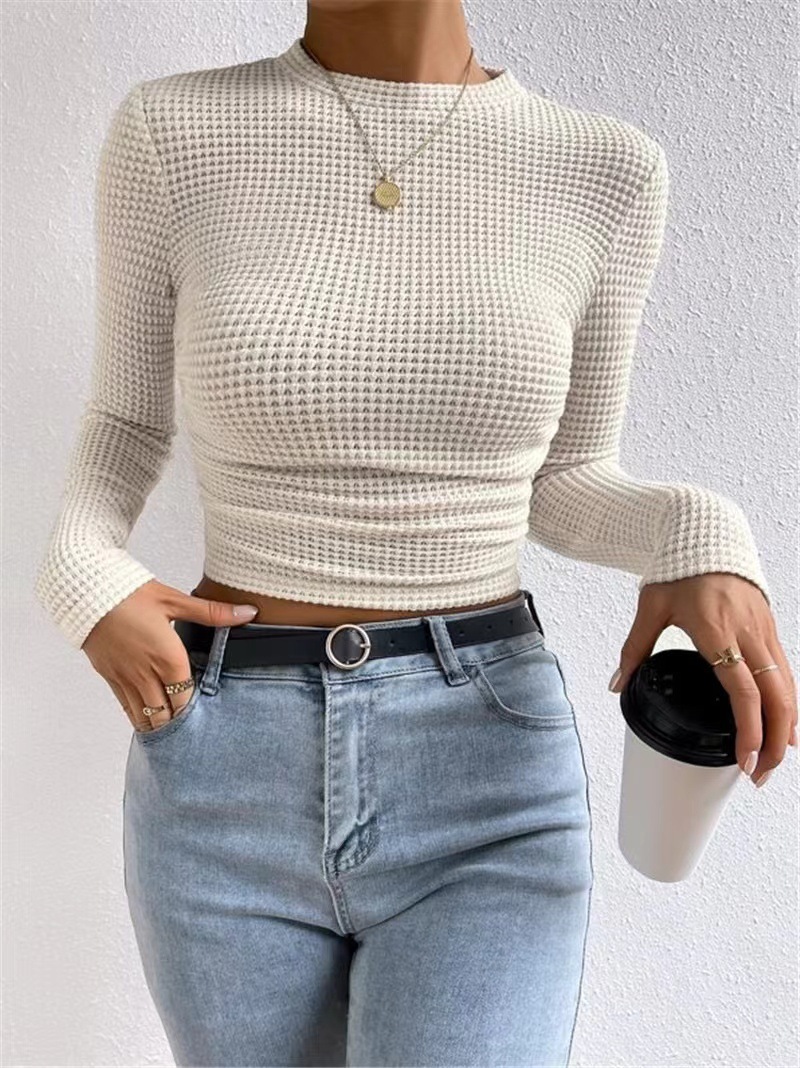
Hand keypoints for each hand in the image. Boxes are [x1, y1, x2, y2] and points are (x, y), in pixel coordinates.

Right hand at [81, 579, 258, 732]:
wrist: (86, 591)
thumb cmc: (132, 593)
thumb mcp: (175, 600)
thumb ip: (213, 613)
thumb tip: (250, 612)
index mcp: (168, 658)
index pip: (187, 699)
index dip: (198, 715)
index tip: (210, 723)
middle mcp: (147, 674)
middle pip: (167, 715)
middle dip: (180, 727)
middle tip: (195, 739)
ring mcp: (126, 677)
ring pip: (145, 716)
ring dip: (160, 728)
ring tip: (175, 741)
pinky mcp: (109, 676)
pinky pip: (126, 707)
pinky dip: (139, 718)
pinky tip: (148, 725)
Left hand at [608, 573, 797, 786]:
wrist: (706, 534)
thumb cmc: (678, 568)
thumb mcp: (651, 606)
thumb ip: (634, 648)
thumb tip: (617, 684)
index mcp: (717, 630)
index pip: (742, 689)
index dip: (749, 728)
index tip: (746, 759)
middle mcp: (748, 633)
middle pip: (776, 696)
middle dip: (774, 741)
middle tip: (760, 774)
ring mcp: (764, 630)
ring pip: (787, 686)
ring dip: (786, 727)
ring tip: (773, 760)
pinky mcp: (770, 628)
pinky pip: (786, 672)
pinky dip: (788, 703)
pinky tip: (786, 726)